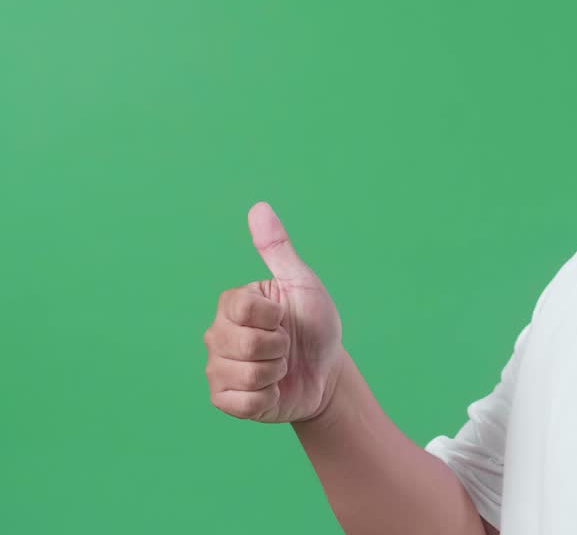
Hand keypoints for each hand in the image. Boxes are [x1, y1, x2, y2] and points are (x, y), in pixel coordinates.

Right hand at [204, 202, 344, 423]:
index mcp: (233, 304)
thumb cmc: (314, 325)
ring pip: (246, 374)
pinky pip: (243, 402)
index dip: (275, 317)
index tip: (284, 317)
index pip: (244, 309)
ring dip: (275, 373)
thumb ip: (278, 249)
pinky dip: (267, 398)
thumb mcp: (302, 284)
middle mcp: (216, 333)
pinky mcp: (224, 399)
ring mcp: (217, 368)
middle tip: (286, 346)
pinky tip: (271, 389)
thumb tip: (259, 207)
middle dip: (279, 348)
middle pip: (245, 344)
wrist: (326, 372)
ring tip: (279, 367)